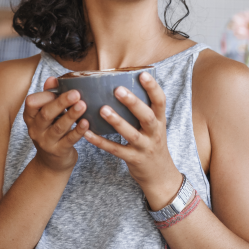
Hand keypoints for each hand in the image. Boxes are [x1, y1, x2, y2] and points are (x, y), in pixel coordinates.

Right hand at [24, 77, 88, 174]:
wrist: (52, 162)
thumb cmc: (51, 130)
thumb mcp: (47, 114)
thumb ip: (49, 96)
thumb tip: (52, 79)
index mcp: (30, 117)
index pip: (32, 102)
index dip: (46, 95)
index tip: (60, 89)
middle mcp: (35, 129)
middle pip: (46, 114)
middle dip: (61, 102)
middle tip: (76, 93)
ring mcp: (46, 142)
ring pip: (58, 127)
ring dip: (71, 115)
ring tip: (83, 105)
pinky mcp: (58, 151)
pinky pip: (69, 140)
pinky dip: (78, 131)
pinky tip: (87, 123)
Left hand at [82, 71, 181, 209]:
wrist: (160, 175)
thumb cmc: (152, 142)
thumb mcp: (155, 125)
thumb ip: (144, 108)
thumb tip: (125, 82)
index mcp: (160, 121)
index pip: (160, 102)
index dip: (153, 88)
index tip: (142, 74)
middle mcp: (154, 133)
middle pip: (146, 116)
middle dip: (133, 103)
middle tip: (118, 89)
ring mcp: (144, 147)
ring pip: (131, 134)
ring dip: (117, 121)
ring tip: (102, 109)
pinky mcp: (133, 159)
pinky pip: (115, 150)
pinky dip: (101, 142)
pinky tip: (87, 133)